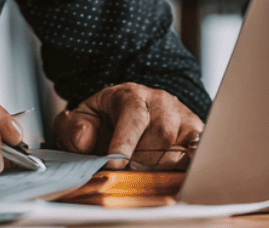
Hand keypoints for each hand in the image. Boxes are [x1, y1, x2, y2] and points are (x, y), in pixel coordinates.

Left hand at [53, 83, 202, 169]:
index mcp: (130, 95)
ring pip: (177, 149)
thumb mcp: (82, 118)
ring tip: (142, 171)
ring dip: (159, 168)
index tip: (115, 163)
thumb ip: (73, 127)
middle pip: (159, 136)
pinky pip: (194, 155)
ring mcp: (181, 117)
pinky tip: (170, 174)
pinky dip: (184, 168)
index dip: (125, 141)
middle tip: (126, 172)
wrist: (130, 110)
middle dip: (141, 160)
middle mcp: (160, 102)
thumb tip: (84, 137)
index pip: (133, 115)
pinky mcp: (195, 133)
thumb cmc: (106, 119)